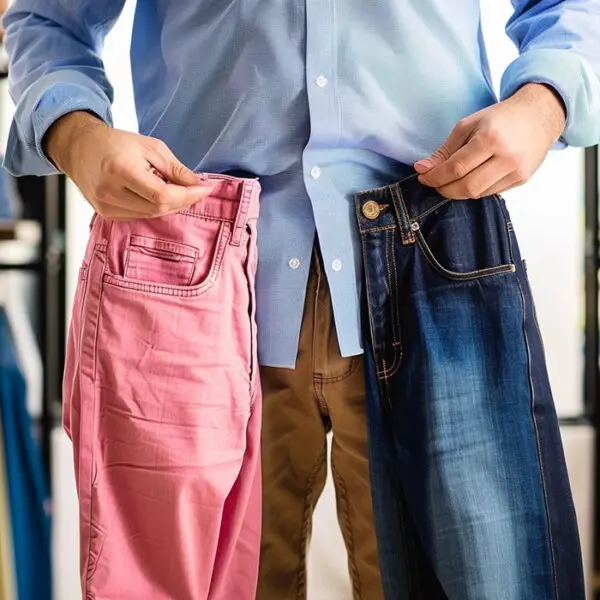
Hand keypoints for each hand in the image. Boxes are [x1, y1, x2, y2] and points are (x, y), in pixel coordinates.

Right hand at [45, 111, 213, 219]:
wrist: (79, 148)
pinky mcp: (106, 214)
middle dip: (183, 201)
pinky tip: (158, 196)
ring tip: (177, 191)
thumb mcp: (151, 147)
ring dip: (171, 206)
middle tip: (196, 190)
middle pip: (159, 208)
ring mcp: (106, 207)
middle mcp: (110, 192)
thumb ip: (176, 169)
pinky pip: (140, 216)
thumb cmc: (115, 143)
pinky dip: (155, 208)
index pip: (161, 194)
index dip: (187, 195)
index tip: (204, 189)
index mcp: (121, 170)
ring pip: (151, 215)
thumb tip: (198, 185)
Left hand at [414, 83, 566, 198]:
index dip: (435, 176)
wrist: (539, 115)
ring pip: (477, 194)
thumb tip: (422, 169)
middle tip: (434, 183)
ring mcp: (516, 171)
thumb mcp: (468, 125)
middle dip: (444, 189)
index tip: (423, 177)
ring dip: (458, 191)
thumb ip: (445, 150)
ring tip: (450, 181)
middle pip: (466, 186)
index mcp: (490, 138)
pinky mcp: (522, 179)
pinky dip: (475, 190)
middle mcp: (506, 157)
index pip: (456, 168)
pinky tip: (470, 180)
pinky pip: (490, 193)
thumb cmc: (500, 118)